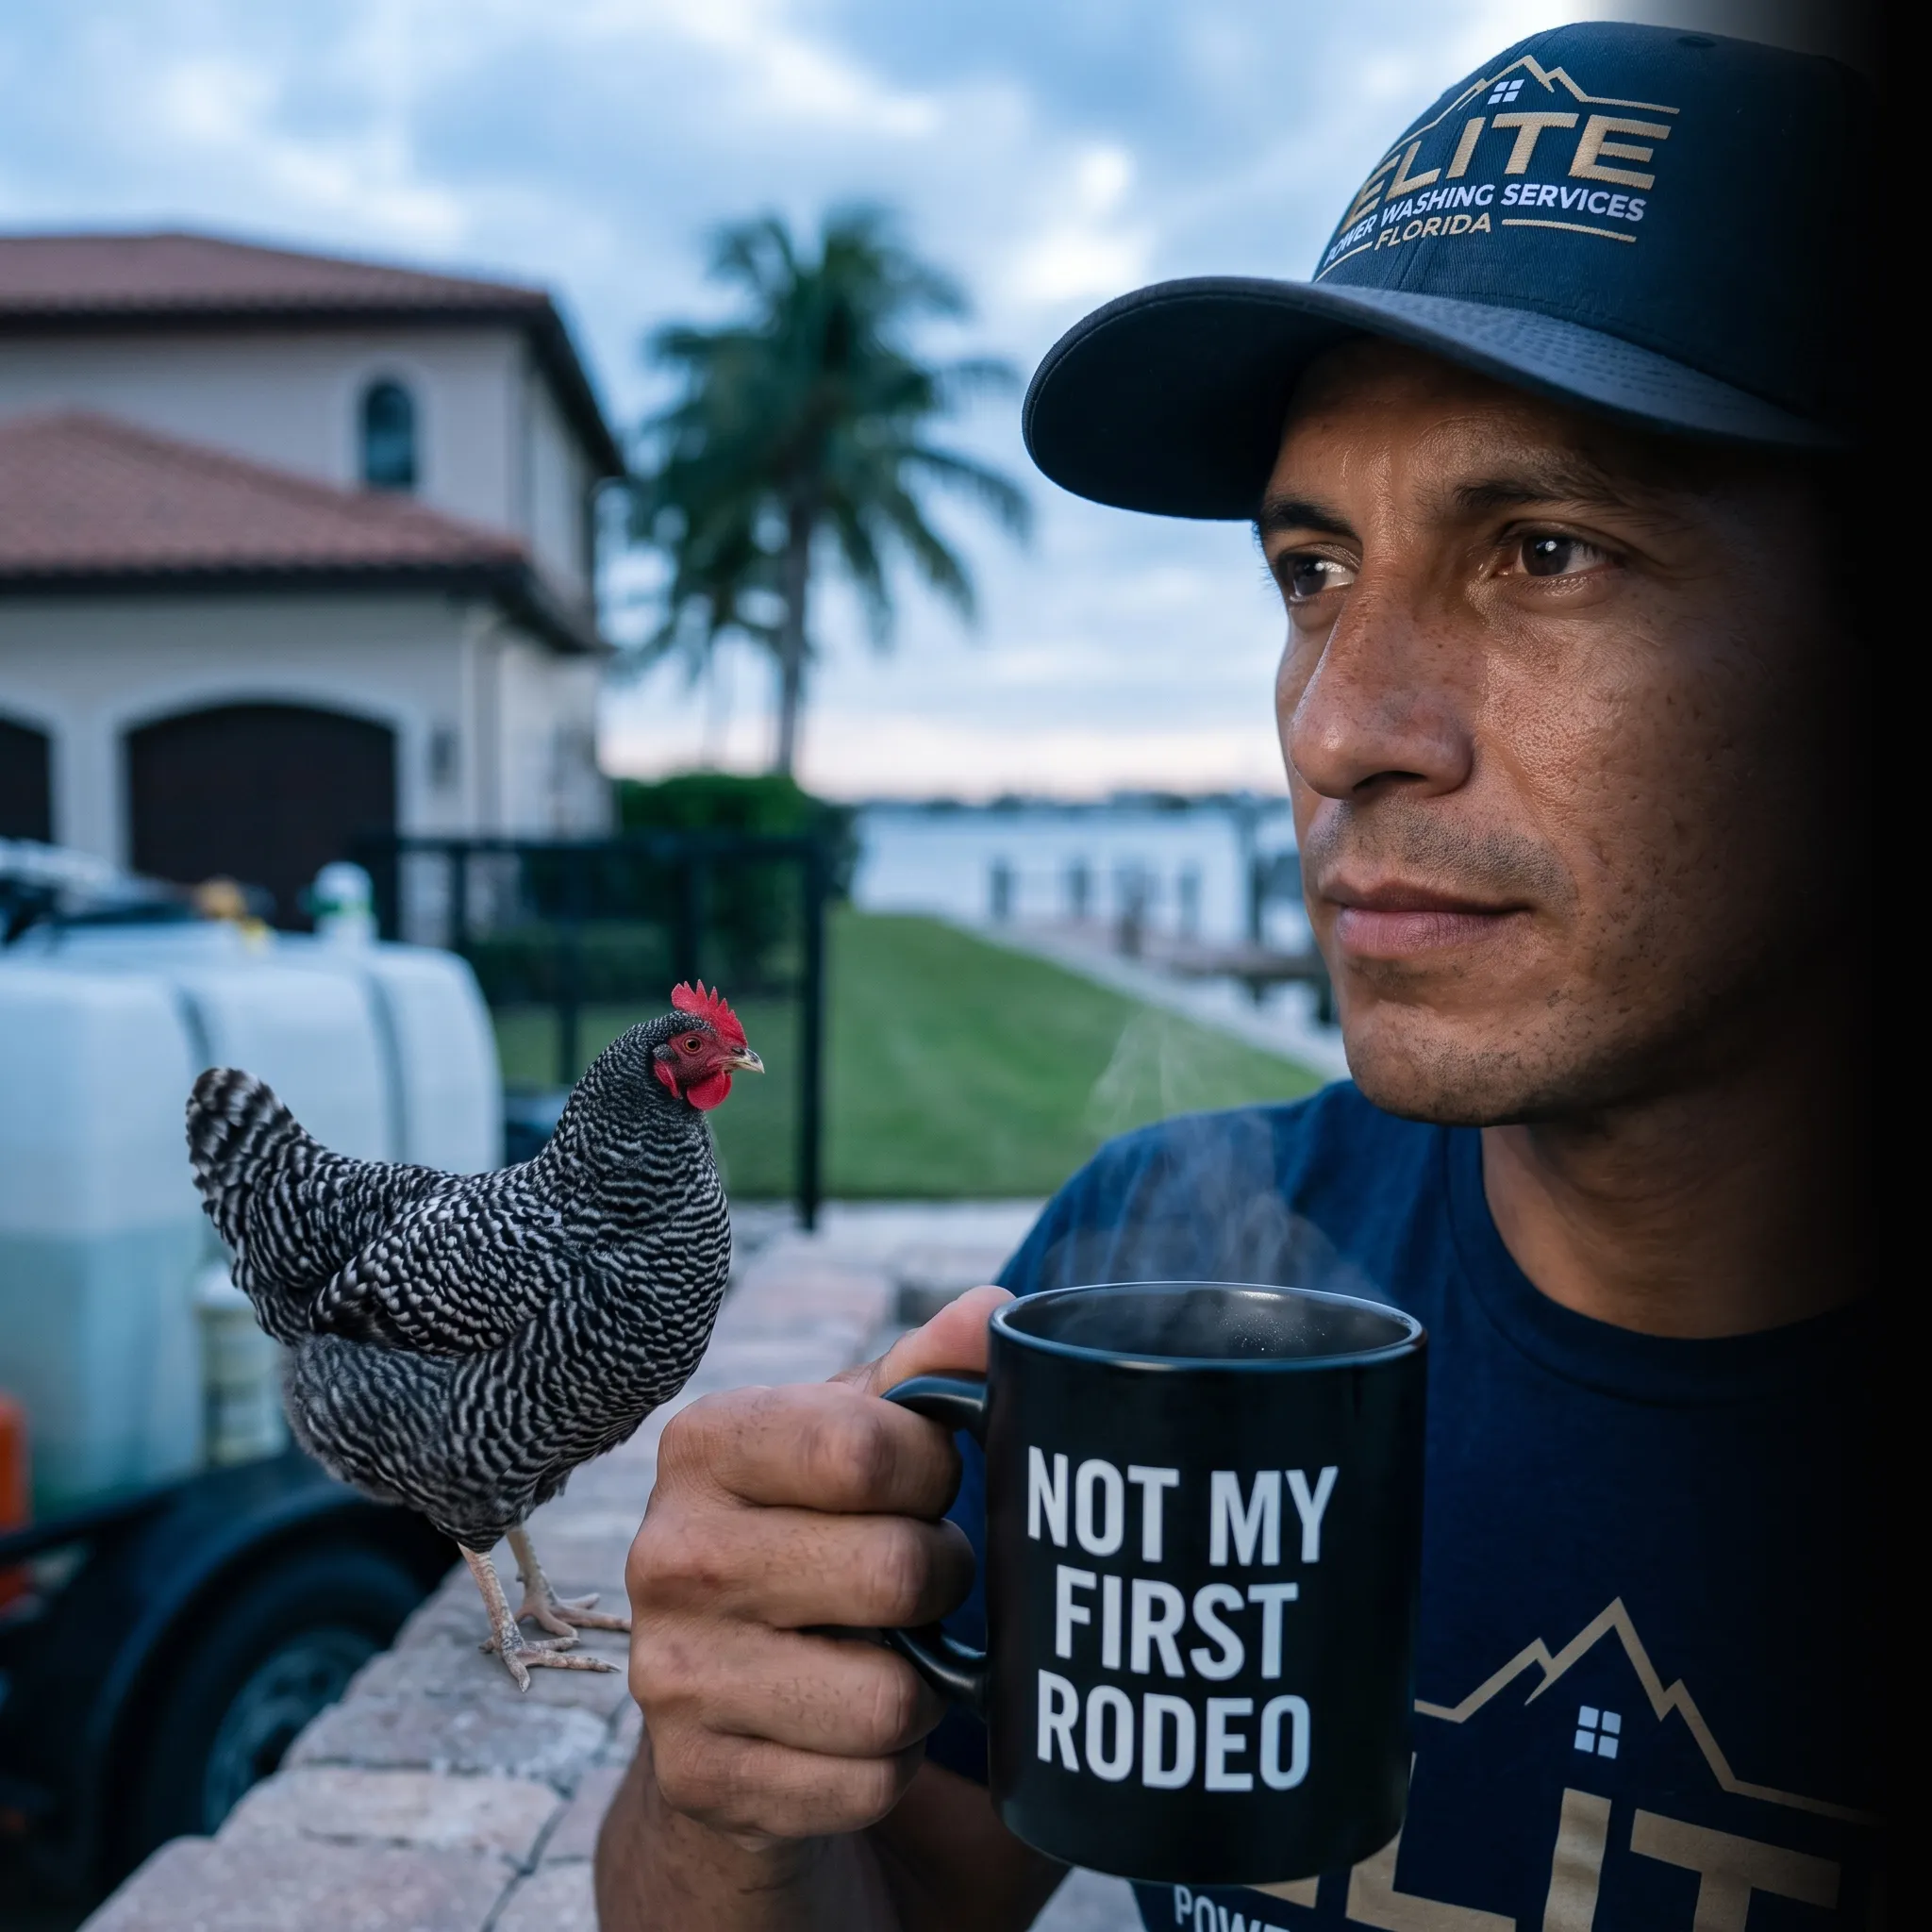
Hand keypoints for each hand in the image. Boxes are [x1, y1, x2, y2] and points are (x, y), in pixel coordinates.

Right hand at [625, 1286, 1009, 1846]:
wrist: (723, 1692)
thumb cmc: (812, 1530)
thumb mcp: (857, 1439)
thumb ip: (925, 1373)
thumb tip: (995, 1309)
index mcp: (704, 1443)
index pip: (866, 1449)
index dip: (933, 1471)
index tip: (926, 1480)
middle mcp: (665, 1554)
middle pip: (894, 1574)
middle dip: (940, 1579)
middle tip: (918, 1578)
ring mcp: (670, 1677)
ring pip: (889, 1697)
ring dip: (921, 1684)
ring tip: (886, 1651)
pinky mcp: (701, 1781)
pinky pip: (866, 1784)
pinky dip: (886, 1764)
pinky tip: (846, 1725)